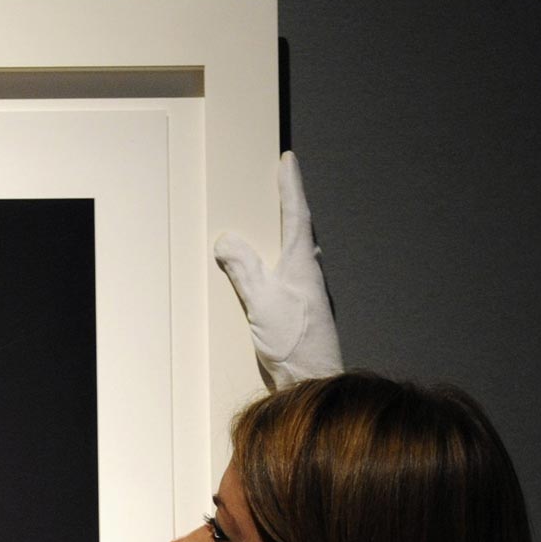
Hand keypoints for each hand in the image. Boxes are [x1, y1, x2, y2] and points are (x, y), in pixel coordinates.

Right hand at [213, 151, 343, 388]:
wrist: (313, 381)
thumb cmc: (295, 343)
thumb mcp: (262, 302)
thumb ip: (245, 269)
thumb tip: (227, 240)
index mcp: (302, 264)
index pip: (297, 214)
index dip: (291, 186)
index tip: (288, 160)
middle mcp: (309, 274)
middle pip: (301, 229)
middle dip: (292, 204)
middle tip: (282, 183)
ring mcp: (308, 292)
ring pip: (299, 252)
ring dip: (288, 233)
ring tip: (275, 222)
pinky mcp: (302, 311)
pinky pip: (290, 274)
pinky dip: (280, 262)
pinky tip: (272, 270)